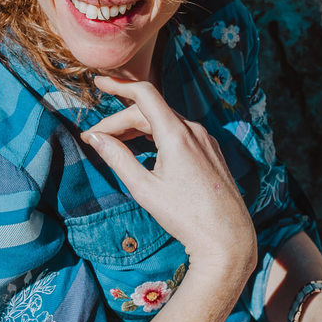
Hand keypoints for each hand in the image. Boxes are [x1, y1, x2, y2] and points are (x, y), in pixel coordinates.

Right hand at [82, 76, 256, 280]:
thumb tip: (94, 138)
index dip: (119, 85)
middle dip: (120, 122)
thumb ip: (117, 158)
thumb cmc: (185, 217)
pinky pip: (180, 133)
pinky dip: (157, 135)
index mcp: (176, 134)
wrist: (227, 239)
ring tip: (116, 143)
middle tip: (95, 138)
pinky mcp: (211, 152)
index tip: (99, 81)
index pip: (144, 94)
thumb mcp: (144, 188)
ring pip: (165, 122)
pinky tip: (146, 150)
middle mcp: (194, 130)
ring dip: (138, 128)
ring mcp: (205, 140)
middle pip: (150, 112)